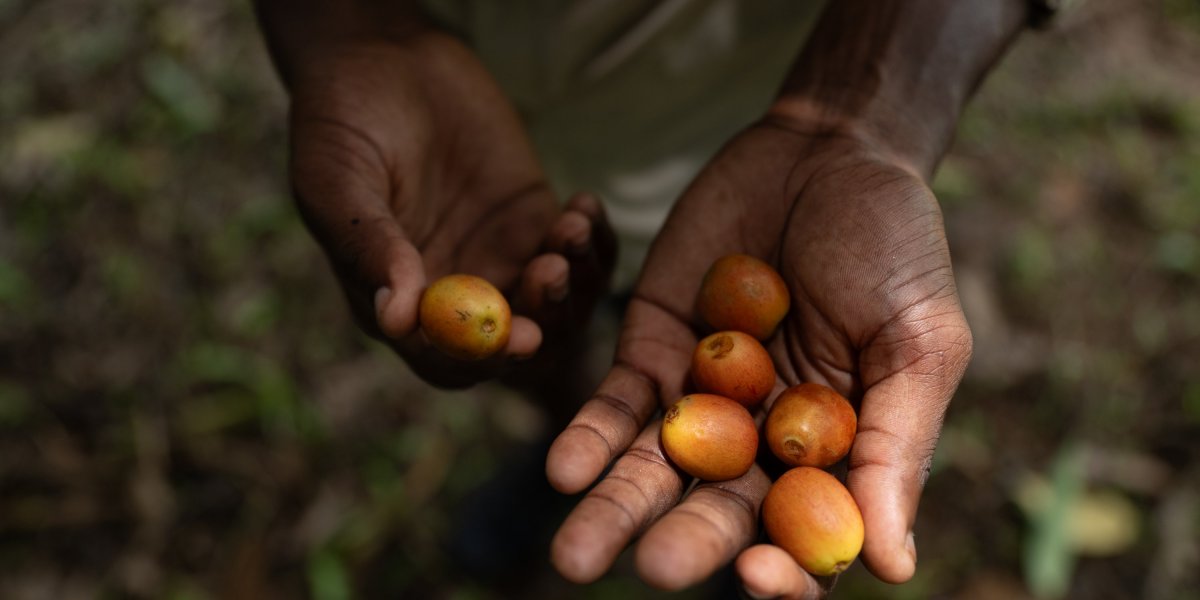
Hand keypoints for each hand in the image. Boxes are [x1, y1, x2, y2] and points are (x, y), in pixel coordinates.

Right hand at [282, 30, 613, 386]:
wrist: (382, 57)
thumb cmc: (342, 120)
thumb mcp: (338, 181)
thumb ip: (368, 247)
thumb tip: (395, 319)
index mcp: (396, 302)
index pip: (447, 358)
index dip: (485, 358)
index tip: (519, 336)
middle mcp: (452, 294)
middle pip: (514, 343)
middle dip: (543, 320)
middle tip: (550, 272)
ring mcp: (498, 259)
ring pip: (555, 305)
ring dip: (574, 282)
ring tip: (570, 227)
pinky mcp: (534, 222)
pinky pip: (578, 256)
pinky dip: (592, 244)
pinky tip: (582, 208)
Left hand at [545, 118, 972, 595]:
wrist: (829, 153)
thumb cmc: (897, 248)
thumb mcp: (919, 342)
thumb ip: (896, 445)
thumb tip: (893, 567)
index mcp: (835, 457)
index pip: (807, 540)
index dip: (783, 570)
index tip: (756, 573)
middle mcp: (762, 445)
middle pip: (718, 514)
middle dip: (684, 543)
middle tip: (651, 569)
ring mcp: (701, 402)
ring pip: (653, 473)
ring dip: (613, 512)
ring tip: (572, 556)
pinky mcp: (650, 352)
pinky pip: (615, 405)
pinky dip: (589, 438)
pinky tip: (562, 469)